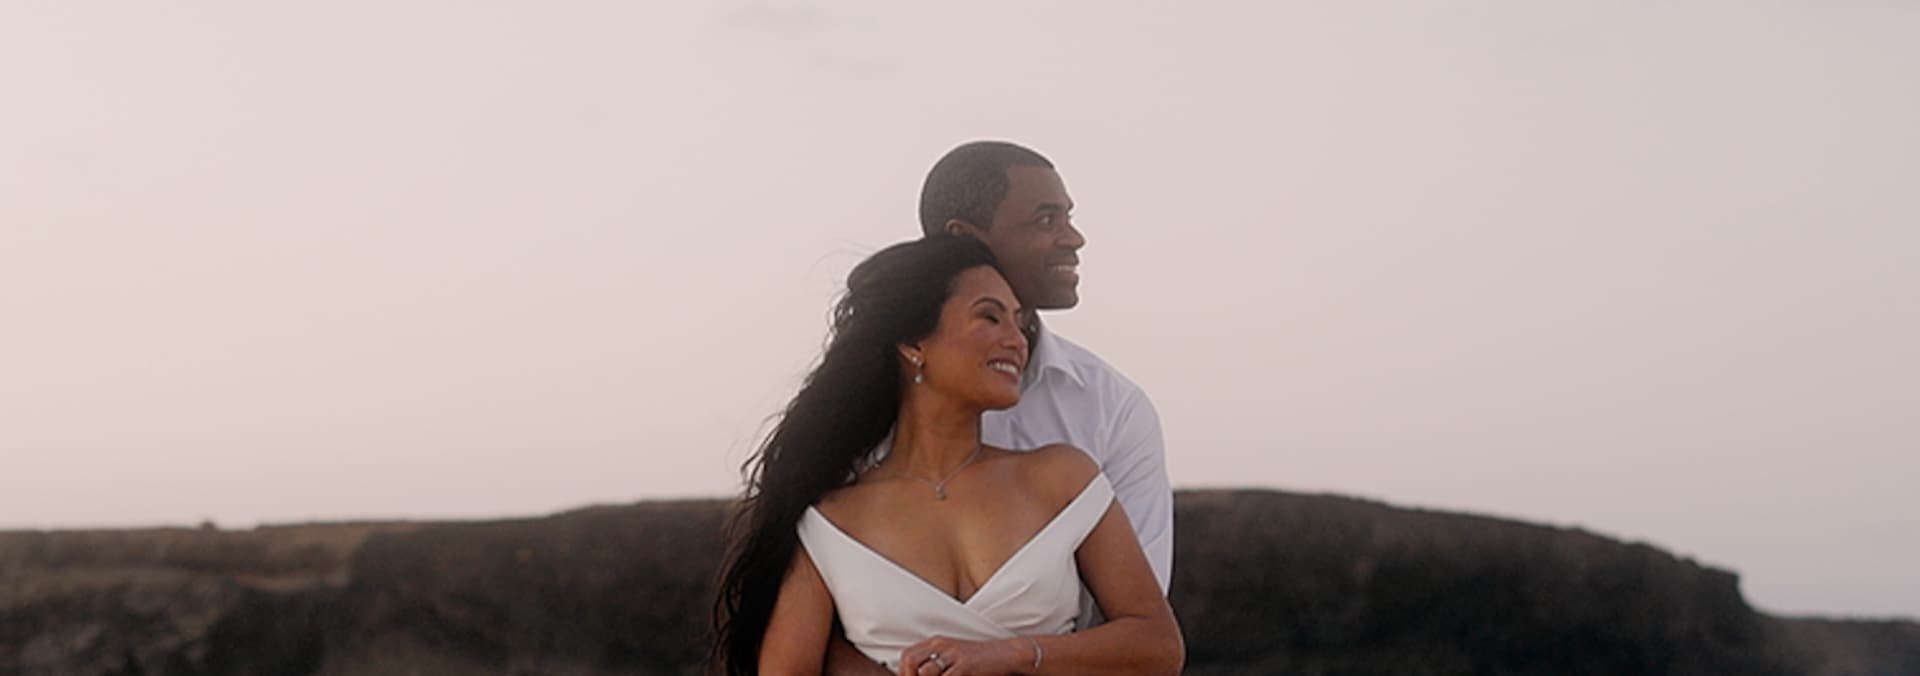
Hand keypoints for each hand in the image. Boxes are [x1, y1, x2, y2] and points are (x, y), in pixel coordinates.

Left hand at [896, 635, 1017, 675]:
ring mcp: (953, 654)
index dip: (903, 673)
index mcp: (937, 642)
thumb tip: (919, 675)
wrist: (1005, 655)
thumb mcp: (954, 657)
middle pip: (910, 660)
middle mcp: (942, 645)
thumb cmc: (979, 660)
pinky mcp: (965, 665)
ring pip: (926, 672)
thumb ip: (936, 665)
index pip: (907, 655)